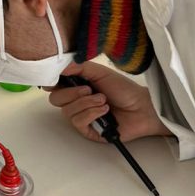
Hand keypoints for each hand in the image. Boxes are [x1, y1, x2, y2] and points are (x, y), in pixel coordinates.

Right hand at [45, 61, 170, 144]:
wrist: (141, 108)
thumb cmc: (124, 90)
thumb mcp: (100, 72)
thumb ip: (79, 66)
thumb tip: (60, 65)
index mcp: (77, 86)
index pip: (55, 85)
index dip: (53, 82)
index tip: (58, 79)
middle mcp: (77, 101)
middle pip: (56, 99)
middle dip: (72, 93)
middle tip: (89, 89)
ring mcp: (81, 116)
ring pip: (67, 111)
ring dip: (86, 103)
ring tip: (104, 100)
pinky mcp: (87, 130)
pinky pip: (78, 122)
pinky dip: (91, 113)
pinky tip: (104, 110)